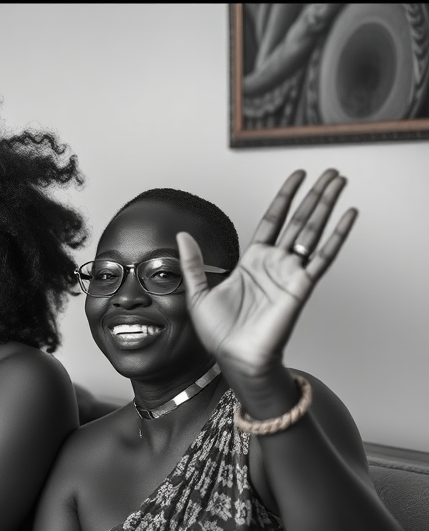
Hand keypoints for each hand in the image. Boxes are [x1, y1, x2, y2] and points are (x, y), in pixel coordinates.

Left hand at [176, 169, 356, 378]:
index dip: (285, 197)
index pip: (273, 220)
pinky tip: (348, 215)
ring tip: (340, 180)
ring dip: (327, 204)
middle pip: (299, 219)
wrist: (234, 358)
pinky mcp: (300, 286)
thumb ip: (193, 263)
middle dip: (314, 194)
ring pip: (312, 231)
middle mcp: (275, 264)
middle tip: (331, 172)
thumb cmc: (220, 333)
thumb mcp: (198, 293)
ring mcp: (290, 273)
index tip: (297, 177)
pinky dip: (336, 235)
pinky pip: (322, 256)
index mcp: (252, 262)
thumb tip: (182, 236)